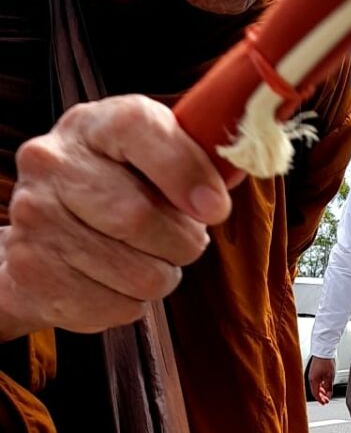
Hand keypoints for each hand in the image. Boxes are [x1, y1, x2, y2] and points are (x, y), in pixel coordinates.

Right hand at [0, 96, 230, 337]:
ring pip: (137, 274)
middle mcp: (52, 164)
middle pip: (139, 216)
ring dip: (160, 278)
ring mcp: (36, 220)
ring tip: (146, 262)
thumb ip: (193, 160)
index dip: (186, 170)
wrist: (40, 237)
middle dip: (182, 242)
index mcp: (91, 126)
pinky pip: (115, 306)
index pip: (138, 129)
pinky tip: (112, 282)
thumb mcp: (149, 161)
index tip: (215, 208)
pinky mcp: (34, 273)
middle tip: (184, 243)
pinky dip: (130, 304)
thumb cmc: (114, 192)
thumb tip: (235, 173)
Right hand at [308, 356, 334, 404]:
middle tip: (326, 400)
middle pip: (315, 391)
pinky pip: (317, 381)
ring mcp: (312, 374)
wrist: (323, 350)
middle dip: (321, 396)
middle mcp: (311, 378)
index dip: (320, 400)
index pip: (316, 394)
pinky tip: (325, 386)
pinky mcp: (314, 371)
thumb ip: (329, 387)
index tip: (324, 403)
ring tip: (327, 394)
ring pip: (316, 386)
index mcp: (314, 381)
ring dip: (321, 391)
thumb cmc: (326, 361)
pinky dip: (321, 385)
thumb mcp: (330, 377)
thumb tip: (329, 395)